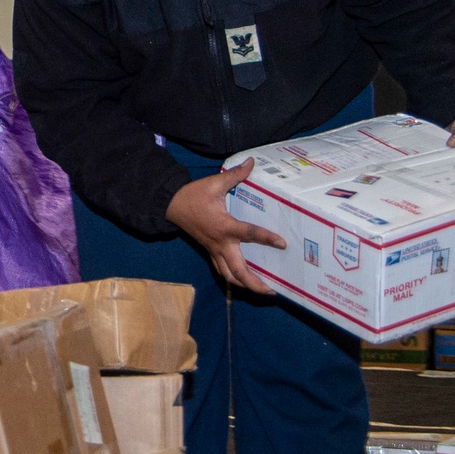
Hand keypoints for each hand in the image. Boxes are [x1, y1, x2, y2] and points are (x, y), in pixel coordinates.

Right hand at [166, 159, 285, 292]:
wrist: (172, 205)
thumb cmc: (194, 195)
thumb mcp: (215, 183)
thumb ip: (236, 175)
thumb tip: (252, 162)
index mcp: (224, 226)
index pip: (249, 234)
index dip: (266, 238)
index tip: (282, 243)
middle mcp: (220, 243)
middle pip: (238, 271)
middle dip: (254, 283)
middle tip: (272, 291)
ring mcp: (214, 250)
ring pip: (229, 275)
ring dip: (246, 285)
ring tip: (263, 291)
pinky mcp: (210, 252)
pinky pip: (222, 270)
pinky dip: (234, 279)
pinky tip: (245, 282)